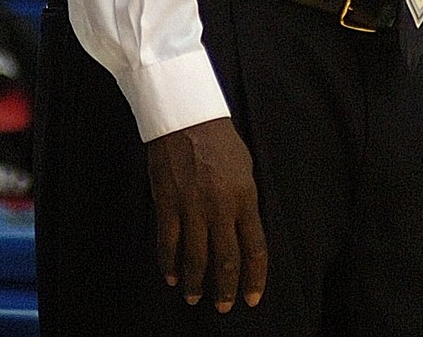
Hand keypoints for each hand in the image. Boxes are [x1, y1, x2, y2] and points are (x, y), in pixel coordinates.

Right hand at [146, 117, 267, 312]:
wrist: (187, 116)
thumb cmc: (220, 140)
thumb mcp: (245, 168)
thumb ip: (245, 201)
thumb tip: (244, 232)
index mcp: (246, 197)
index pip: (255, 248)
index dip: (254, 278)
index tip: (252, 298)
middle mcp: (221, 207)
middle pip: (226, 260)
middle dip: (226, 289)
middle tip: (223, 306)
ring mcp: (192, 207)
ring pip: (196, 258)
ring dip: (196, 283)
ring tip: (195, 297)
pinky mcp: (168, 203)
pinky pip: (168, 243)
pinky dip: (169, 263)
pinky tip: (171, 275)